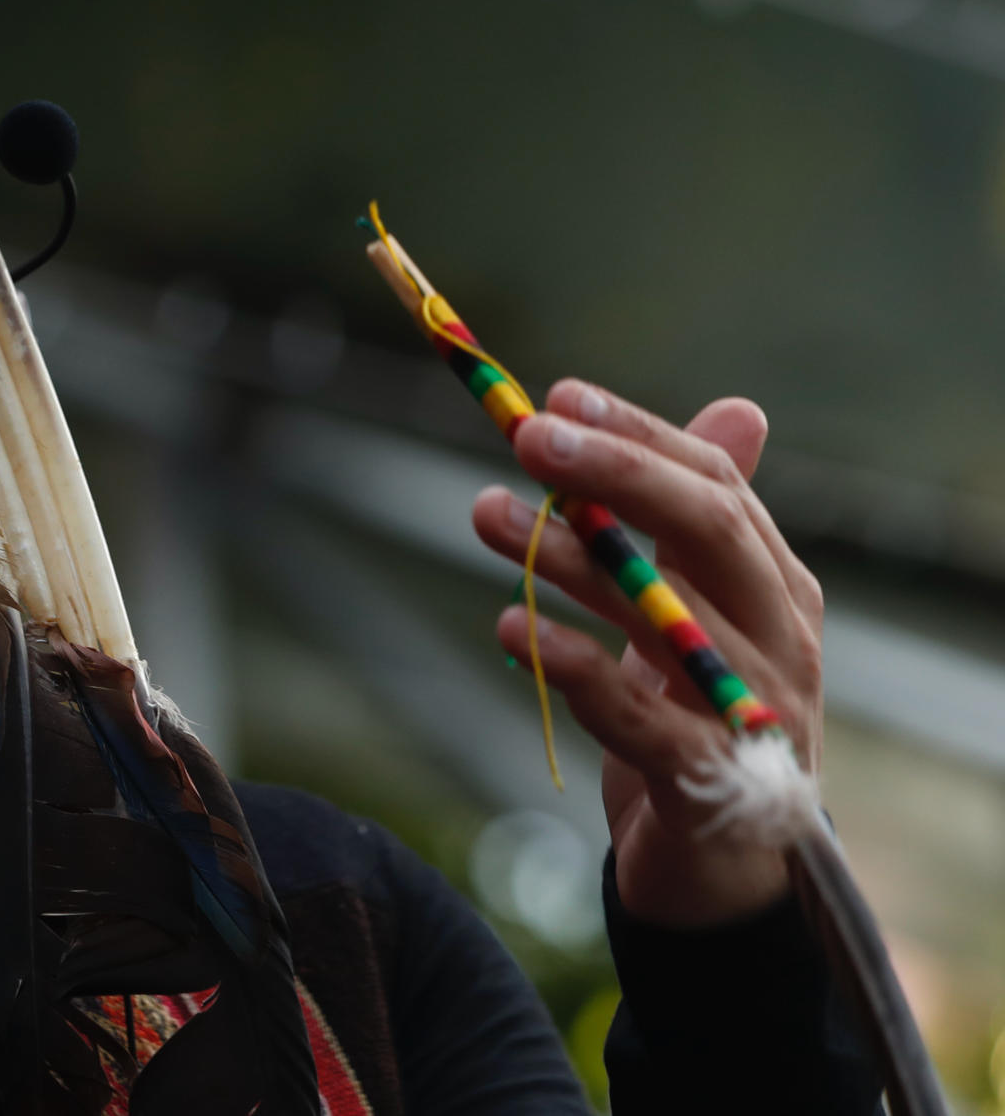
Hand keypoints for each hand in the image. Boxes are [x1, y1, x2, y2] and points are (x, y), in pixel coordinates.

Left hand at [470, 381, 823, 927]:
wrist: (723, 871)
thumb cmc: (701, 718)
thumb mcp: (699, 611)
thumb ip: (698, 520)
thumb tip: (739, 408)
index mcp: (775, 585)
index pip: (717, 487)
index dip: (641, 436)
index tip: (560, 396)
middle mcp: (780, 639)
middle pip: (710, 531)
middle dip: (617, 473)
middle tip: (527, 435)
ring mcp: (753, 713)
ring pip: (663, 616)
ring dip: (570, 558)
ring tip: (486, 511)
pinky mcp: (708, 783)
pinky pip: (637, 717)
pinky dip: (572, 670)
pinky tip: (510, 630)